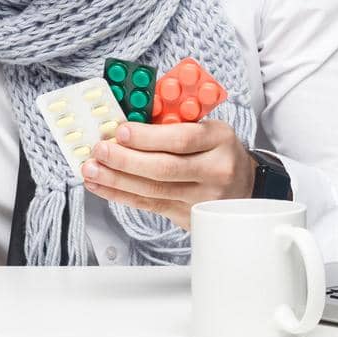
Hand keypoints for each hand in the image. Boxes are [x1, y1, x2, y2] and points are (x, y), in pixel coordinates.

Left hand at [81, 119, 256, 230]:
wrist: (245, 186)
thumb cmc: (217, 151)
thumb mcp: (207, 127)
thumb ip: (173, 122)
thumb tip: (128, 121)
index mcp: (220, 140)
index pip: (182, 139)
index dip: (148, 137)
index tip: (121, 131)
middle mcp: (214, 171)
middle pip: (164, 168)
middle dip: (125, 159)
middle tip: (99, 149)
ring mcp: (202, 198)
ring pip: (153, 191)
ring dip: (116, 180)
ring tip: (91, 168)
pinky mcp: (188, 215)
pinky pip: (149, 205)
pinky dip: (121, 195)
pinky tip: (102, 185)